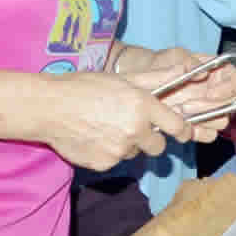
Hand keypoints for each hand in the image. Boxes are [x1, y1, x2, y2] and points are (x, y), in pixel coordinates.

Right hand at [38, 70, 193, 170]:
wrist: (50, 107)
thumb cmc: (86, 87)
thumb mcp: (123, 78)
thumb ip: (157, 79)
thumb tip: (185, 71)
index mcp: (143, 106)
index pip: (178, 126)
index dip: (183, 130)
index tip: (183, 132)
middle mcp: (136, 130)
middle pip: (158, 146)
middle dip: (151, 139)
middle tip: (134, 127)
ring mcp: (119, 149)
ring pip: (134, 152)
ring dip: (128, 144)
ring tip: (107, 127)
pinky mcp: (104, 163)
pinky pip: (115, 161)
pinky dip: (109, 152)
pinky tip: (95, 137)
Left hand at [126, 50, 235, 141]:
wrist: (140, 80)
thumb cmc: (160, 63)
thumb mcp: (173, 56)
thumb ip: (189, 62)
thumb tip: (203, 72)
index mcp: (218, 72)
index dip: (229, 88)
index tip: (211, 92)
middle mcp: (217, 91)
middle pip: (231, 104)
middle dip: (210, 107)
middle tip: (186, 106)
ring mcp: (208, 109)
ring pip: (221, 121)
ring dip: (203, 120)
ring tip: (178, 113)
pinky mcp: (198, 124)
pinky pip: (208, 134)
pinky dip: (196, 132)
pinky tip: (181, 125)